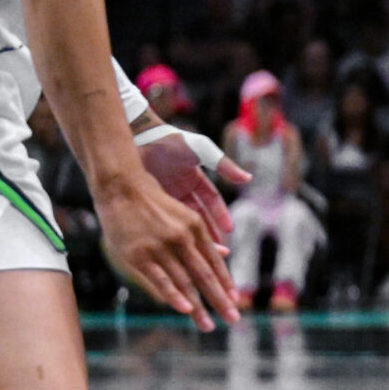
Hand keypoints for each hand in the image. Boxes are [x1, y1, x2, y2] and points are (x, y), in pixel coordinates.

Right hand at [97, 170, 235, 332]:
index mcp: (196, 228)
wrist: (122, 187)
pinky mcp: (139, 255)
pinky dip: (175, 296)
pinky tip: (186, 309)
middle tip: (234, 318)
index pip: (215, 262)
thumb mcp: (184, 215)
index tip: (235, 300)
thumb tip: (225, 252)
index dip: (226, 283)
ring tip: (209, 325)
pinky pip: (161, 279)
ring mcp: (161, 247)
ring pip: (185, 282)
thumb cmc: (153, 203)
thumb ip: (202, 237)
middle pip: (205, 276)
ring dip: (199, 307)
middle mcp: (183, 239)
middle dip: (220, 300)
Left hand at [136, 124, 245, 242]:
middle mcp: (181, 189)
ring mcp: (164, 194)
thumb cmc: (173, 141)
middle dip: (208, 231)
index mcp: (194, 177)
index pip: (211, 201)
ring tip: (198, 253)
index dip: (220, 215)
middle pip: (198, 215)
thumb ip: (225, 166)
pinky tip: (175, 244)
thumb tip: (248, 178)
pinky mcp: (149, 199)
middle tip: (217, 249)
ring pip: (180, 221)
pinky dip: (170, 232)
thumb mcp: (203, 151)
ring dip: (190, 236)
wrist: (140, 136)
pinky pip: (162, 220)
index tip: (229, 230)